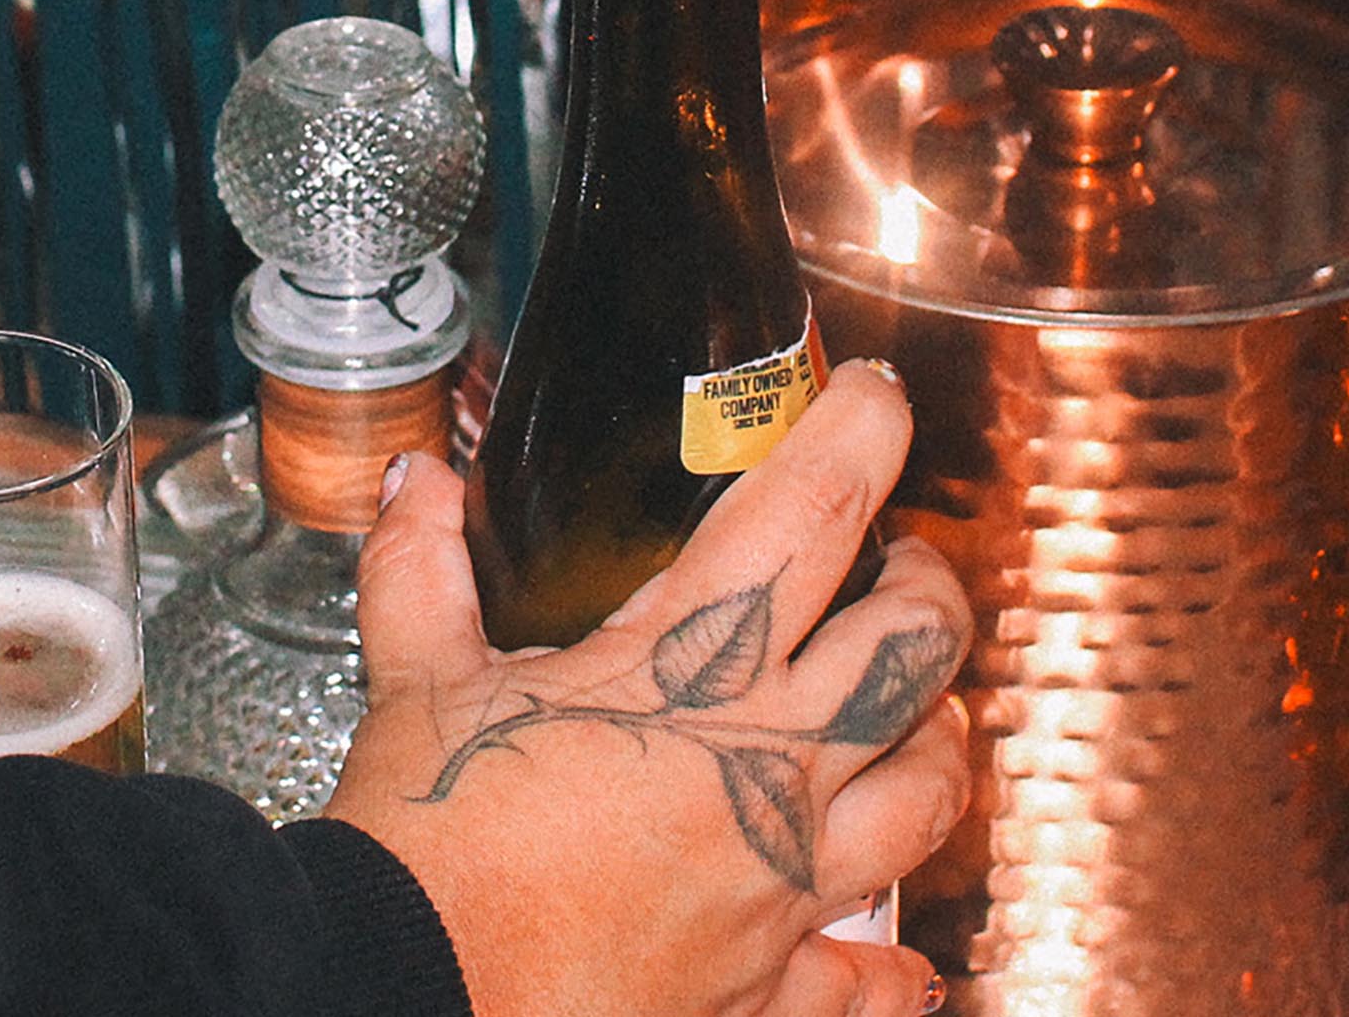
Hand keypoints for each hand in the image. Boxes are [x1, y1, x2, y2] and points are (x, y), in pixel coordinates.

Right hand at [326, 361, 970, 1016]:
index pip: (815, 506)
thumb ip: (421, 569)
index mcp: (687, 664)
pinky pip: (870, 976)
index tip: (877, 392)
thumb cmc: (425, 850)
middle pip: (914, 642)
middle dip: (928, 585)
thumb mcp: (416, 682)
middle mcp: (763, 762)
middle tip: (902, 563)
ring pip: (930, 790)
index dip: (864, 427)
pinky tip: (904, 955)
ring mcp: (783, 880)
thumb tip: (414, 484)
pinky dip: (891, 960)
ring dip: (937, 735)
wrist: (411, 1003)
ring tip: (919, 709)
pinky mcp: (770, 987)